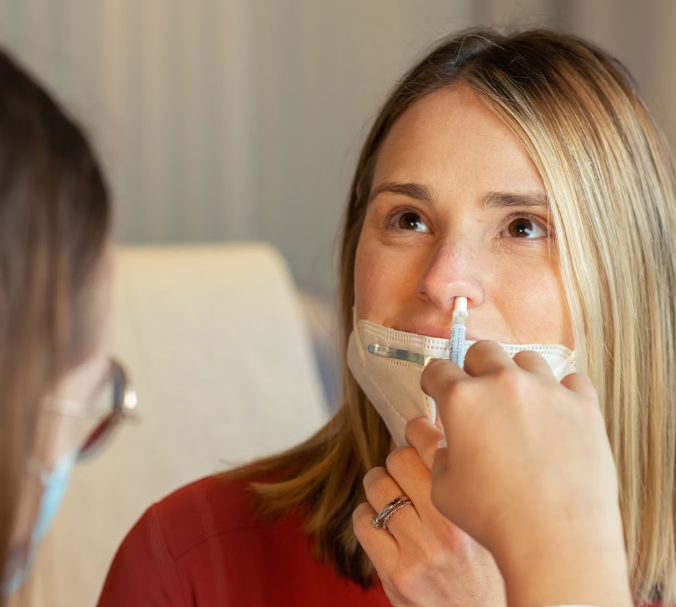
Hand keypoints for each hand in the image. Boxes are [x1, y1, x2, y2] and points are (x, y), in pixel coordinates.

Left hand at [352, 417, 504, 606]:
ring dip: (379, 487)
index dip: (419, 430)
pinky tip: (383, 525)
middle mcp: (447, 529)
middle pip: (398, 459)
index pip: (432, 444)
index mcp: (474, 507)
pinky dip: (366, 517)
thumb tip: (436, 423)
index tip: (417, 431)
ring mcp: (419, 552)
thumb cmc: (489, 569)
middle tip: (405, 474)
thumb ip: (464, 474)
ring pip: (377, 486)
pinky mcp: (396, 574)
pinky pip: (362, 522)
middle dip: (396, 461)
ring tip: (393, 499)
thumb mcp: (488, 518)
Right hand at [421, 340, 632, 606]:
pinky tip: (556, 414)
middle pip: (483, 351)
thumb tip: (454, 448)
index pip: (438, 370)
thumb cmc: (494, 518)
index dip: (433, 380)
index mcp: (462, 400)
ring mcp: (547, 390)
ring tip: (519, 404)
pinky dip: (562, 392)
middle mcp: (503, 384)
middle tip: (477, 395)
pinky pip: (572, 381)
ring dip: (517, 376)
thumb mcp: (444, 489)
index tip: (436, 388)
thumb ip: (442, 457)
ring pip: (527, 360)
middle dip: (474, 369)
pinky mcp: (583, 406)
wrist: (555, 540)